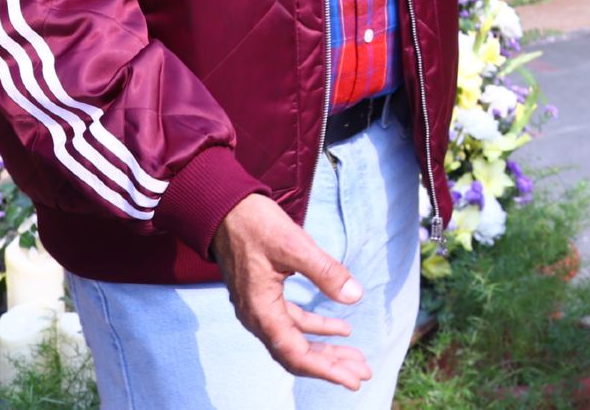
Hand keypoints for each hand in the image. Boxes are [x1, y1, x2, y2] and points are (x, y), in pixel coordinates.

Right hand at [211, 194, 369, 390]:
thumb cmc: (255, 225)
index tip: (353, 380)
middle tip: (364, 373)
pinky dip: (317, 327)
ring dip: (326, 349)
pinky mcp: (265, 296)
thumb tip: (355, 296)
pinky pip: (293, 321)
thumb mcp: (295, 246)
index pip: (296, 354)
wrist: (224, 209)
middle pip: (297, 354)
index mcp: (261, 312)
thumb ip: (326, 272)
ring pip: (297, 339)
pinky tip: (341, 328)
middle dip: (332, 365)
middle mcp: (258, 317)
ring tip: (357, 356)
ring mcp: (260, 308)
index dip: (326, 371)